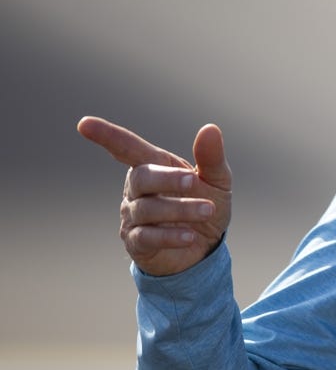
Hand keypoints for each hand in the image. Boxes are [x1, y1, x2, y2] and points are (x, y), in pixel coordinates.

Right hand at [77, 116, 232, 276]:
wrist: (207, 245)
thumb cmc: (207, 203)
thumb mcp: (217, 180)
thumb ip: (211, 157)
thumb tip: (210, 128)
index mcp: (155, 165)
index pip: (127, 148)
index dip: (107, 136)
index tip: (84, 124)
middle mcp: (137, 188)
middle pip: (141, 177)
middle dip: (166, 179)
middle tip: (192, 181)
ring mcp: (133, 215)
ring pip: (147, 209)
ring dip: (179, 209)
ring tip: (207, 210)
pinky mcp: (136, 242)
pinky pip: (147, 237)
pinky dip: (169, 236)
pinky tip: (189, 236)